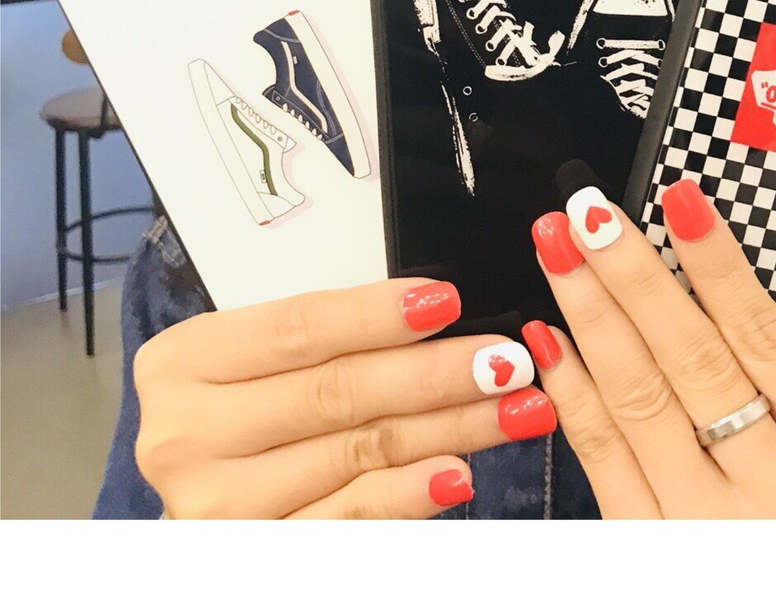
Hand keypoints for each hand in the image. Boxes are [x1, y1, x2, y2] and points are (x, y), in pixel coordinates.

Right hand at [134, 278, 554, 517]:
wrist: (207, 484)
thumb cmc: (237, 404)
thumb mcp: (255, 356)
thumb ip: (325, 335)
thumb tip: (430, 309)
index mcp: (183, 363)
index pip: (296, 328)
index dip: (375, 314)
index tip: (446, 300)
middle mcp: (187, 437)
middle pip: (335, 392)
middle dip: (434, 372)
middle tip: (504, 359)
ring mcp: (218, 506)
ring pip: (358, 452)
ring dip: (449, 428)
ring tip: (511, 406)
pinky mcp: (255, 554)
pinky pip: (348, 521)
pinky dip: (408, 495)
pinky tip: (457, 472)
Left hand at [523, 179, 775, 518]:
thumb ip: (768, 379)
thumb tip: (690, 266)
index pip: (768, 339)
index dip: (718, 263)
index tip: (679, 197)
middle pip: (694, 359)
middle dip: (632, 274)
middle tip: (588, 213)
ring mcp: (707, 525)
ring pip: (638, 398)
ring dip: (589, 313)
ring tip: (557, 251)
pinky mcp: (645, 545)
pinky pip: (601, 453)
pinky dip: (571, 387)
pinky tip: (547, 335)